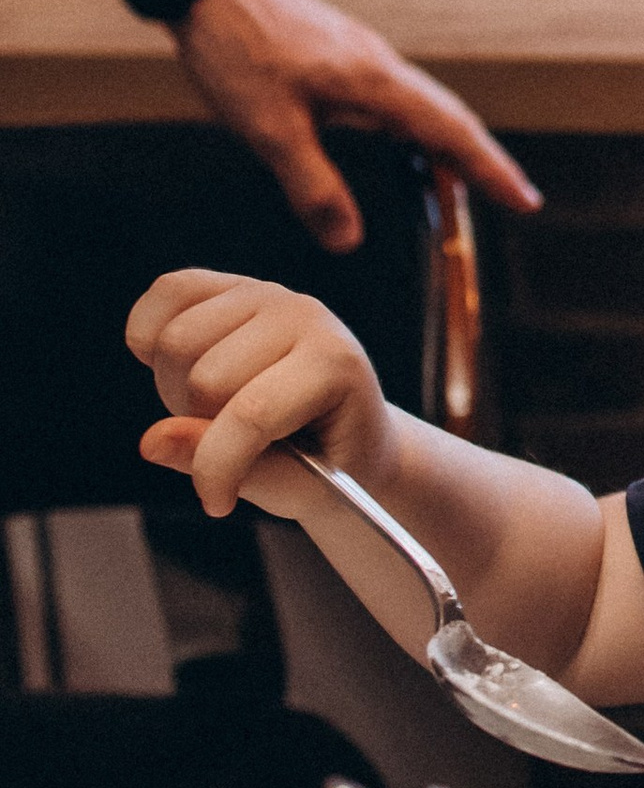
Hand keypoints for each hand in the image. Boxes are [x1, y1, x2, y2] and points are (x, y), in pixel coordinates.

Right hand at [128, 266, 389, 517]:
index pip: (252, 414)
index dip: (217, 468)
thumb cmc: (325, 458)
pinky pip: (164, 294)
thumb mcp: (293, 485)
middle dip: (201, 426)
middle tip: (231, 440)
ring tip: (215, 407)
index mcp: (334, 364)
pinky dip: (152, 337)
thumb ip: (230, 467)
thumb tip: (153, 441)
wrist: (346, 425)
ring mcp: (265, 293)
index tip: (217, 504)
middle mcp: (302, 314)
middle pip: (202, 378)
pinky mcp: (230, 283)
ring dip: (177, 388)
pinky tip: (185, 365)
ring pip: (174, 341)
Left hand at [172, 0, 538, 252]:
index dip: (489, 169)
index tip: (525, 200)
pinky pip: (393, 99)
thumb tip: (348, 241)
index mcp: (376, 82)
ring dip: (444, 146)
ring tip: (457, 185)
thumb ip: (313, 187)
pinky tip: (397, 144)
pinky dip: (411, 130)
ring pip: (419, 107)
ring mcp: (361, 56)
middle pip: (447, 117)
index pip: (450, 131)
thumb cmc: (237, 49)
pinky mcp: (339, 54)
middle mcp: (380, 66)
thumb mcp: (269, 130)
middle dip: (479, 161)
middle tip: (507, 199)